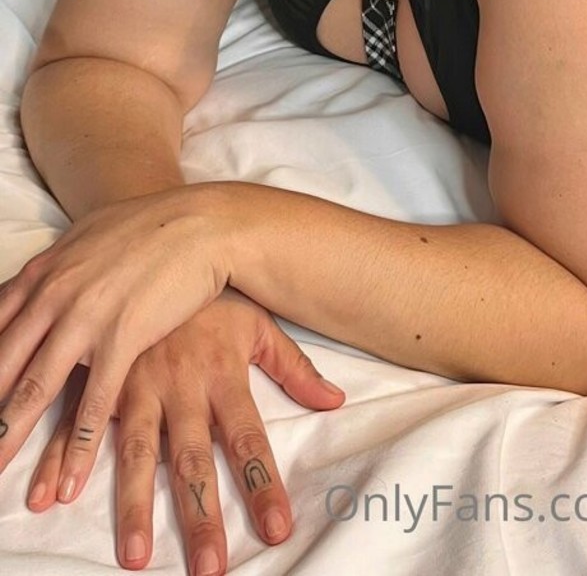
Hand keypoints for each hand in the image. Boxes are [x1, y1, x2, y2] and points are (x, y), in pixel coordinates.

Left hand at [0, 185, 229, 482]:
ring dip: (11, 433)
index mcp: (44, 274)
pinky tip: (68, 477)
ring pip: (36, 387)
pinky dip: (78, 444)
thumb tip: (33, 284)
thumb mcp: (88, 237)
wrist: (203, 222)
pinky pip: (94, 401)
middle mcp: (55, 296)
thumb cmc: (151, 226)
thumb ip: (56, 268)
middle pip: (3, 365)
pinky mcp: (123, 337)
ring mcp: (86, 318)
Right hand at [25, 289, 344, 572]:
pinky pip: (78, 427)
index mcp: (221, 374)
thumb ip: (294, 368)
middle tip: (209, 568)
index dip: (263, 486)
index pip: (249, 441)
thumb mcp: (260, 324)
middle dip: (201, 515)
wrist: (160, 245)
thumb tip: (335, 401)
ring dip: (133, 507)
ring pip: (133, 455)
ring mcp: (135, 385)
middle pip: (192, 461)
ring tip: (137, 558)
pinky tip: (50, 498)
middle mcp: (178, 386)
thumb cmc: (213, 297)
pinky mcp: (99, 379)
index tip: (277, 530)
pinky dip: (61, 462)